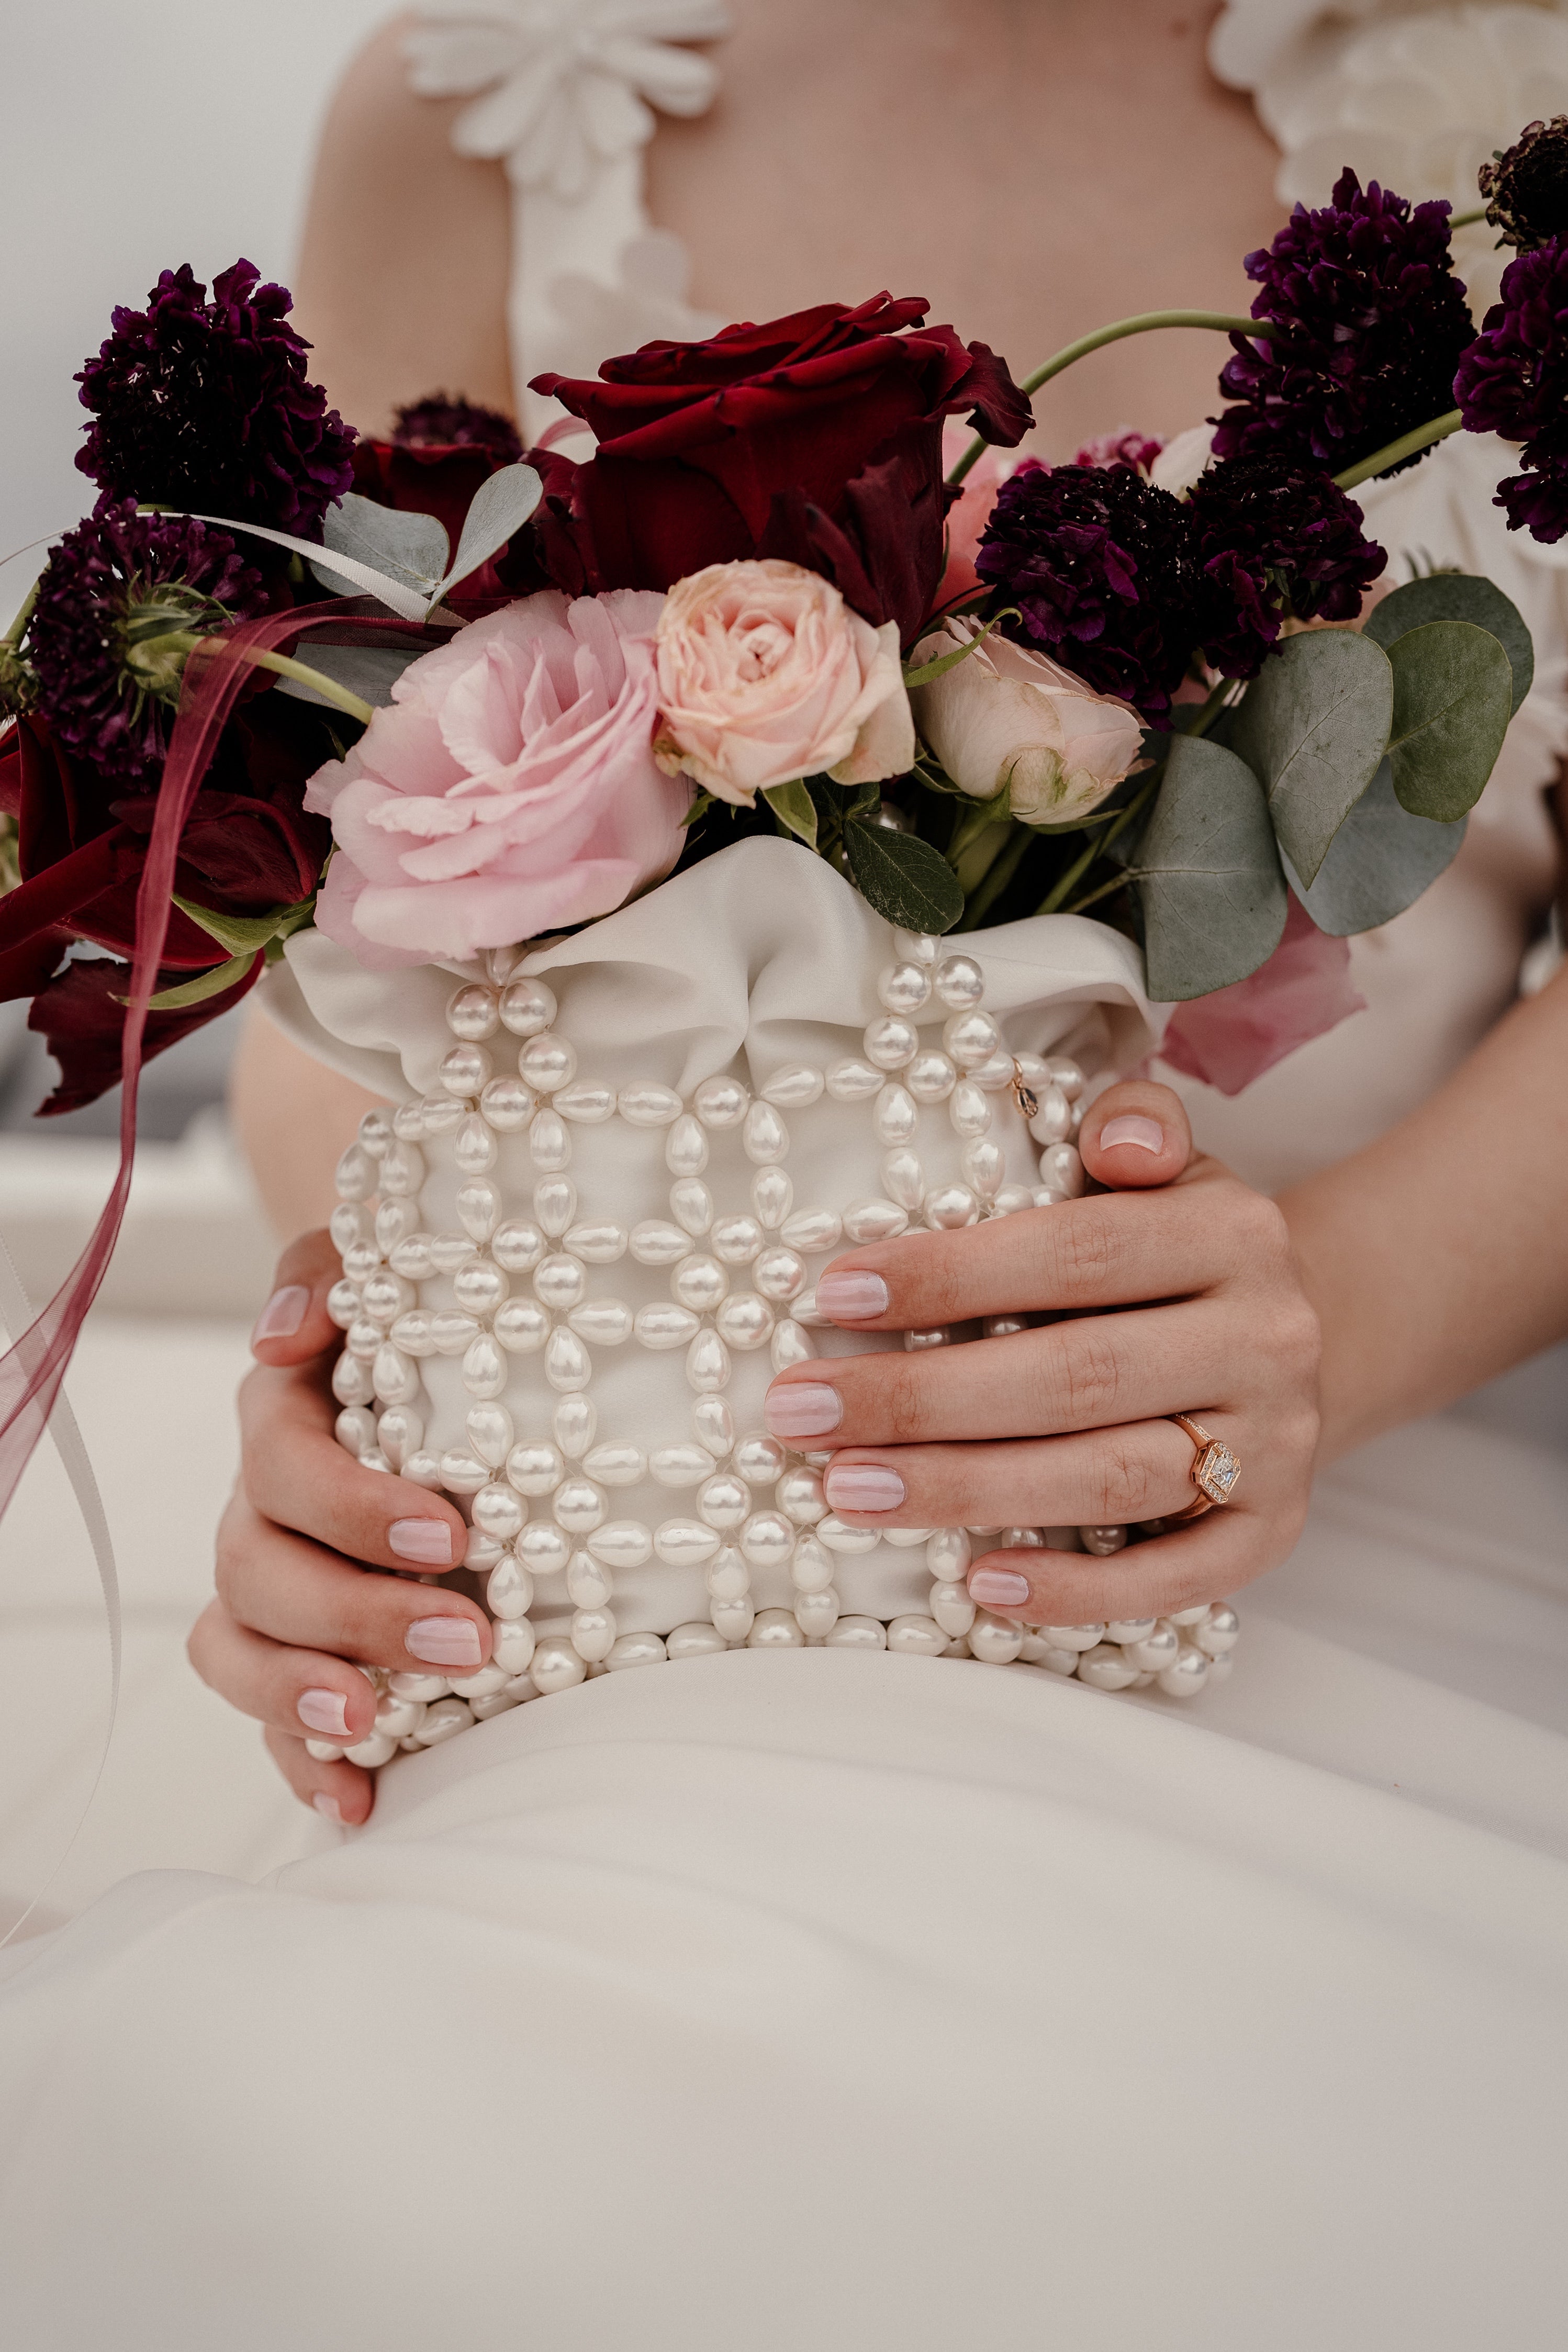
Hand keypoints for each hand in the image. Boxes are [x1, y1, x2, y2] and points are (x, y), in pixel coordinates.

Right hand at [188, 1232, 484, 1825]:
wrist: (459, 1369)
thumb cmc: (429, 1323)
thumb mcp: (390, 1272)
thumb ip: (331, 1278)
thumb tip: (285, 1334)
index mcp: (285, 1419)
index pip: (283, 1467)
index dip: (352, 1508)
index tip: (450, 1534)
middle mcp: (264, 1507)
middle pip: (259, 1573)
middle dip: (357, 1615)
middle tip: (466, 1641)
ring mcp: (273, 1586)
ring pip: (240, 1649)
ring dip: (305, 1694)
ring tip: (380, 1723)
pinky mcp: (302, 1651)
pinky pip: (272, 1718)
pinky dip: (305, 1763)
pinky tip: (358, 1799)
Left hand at [762, 1081, 1320, 1630]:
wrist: (1304, 1339)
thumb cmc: (1178, 1252)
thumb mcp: (1168, 1167)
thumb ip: (1134, 1126)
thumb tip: (1114, 1139)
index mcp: (1232, 1235)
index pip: (1075, 1252)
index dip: (950, 1275)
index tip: (832, 1295)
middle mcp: (1264, 1340)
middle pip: (1077, 1376)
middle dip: (924, 1399)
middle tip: (801, 1413)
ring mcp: (1274, 1445)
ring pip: (1110, 1479)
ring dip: (967, 1492)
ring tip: (848, 1491)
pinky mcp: (1271, 1533)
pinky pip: (1173, 1579)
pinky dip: (1076, 1592)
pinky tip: (978, 1586)